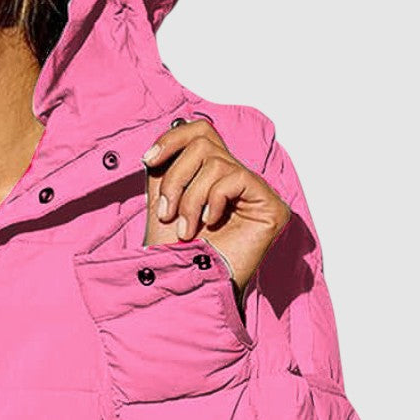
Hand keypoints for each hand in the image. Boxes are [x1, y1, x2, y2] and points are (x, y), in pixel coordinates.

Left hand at [141, 117, 290, 291]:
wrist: (186, 288)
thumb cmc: (174, 254)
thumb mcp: (162, 204)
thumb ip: (165, 171)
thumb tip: (161, 143)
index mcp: (210, 177)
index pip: (200, 132)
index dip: (173, 138)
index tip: (148, 160)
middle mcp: (234, 179)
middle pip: (204, 141)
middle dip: (176, 177)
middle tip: (166, 213)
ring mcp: (254, 192)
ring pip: (216, 161)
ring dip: (191, 197)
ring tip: (186, 229)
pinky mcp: (271, 205)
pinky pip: (236, 178)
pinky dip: (214, 199)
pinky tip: (210, 224)